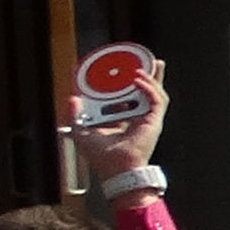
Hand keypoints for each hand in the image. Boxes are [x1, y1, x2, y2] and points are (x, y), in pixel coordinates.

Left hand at [72, 54, 171, 182]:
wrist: (116, 168)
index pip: (127, 99)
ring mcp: (147, 119)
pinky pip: (156, 99)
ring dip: (154, 77)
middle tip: (147, 61)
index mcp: (122, 122)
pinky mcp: (154, 120)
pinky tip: (138, 79)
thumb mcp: (80, 132)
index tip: (121, 72)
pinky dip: (149, 87)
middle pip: (146, 92)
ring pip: (156, 93)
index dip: (125, 85)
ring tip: (151, 64)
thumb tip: (73, 99)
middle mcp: (137, 119)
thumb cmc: (101, 157)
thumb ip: (75, 116)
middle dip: (149, 76)